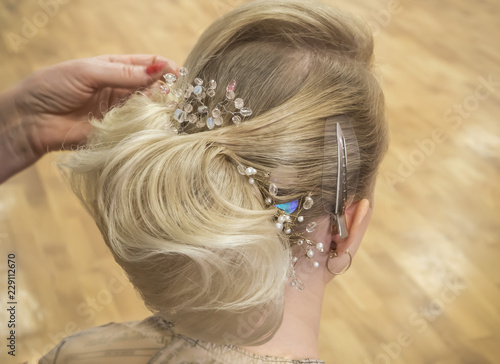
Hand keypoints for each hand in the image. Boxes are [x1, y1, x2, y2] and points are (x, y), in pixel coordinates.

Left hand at [0, 54, 177, 182]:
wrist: (30, 120)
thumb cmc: (53, 87)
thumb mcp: (89, 72)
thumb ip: (124, 73)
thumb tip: (159, 69)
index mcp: (114, 68)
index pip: (146, 64)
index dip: (164, 68)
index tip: (179, 74)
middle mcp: (120, 89)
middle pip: (151, 88)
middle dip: (166, 90)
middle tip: (178, 96)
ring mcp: (119, 112)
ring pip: (147, 108)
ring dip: (160, 109)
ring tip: (170, 110)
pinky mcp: (116, 132)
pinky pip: (137, 129)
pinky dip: (148, 127)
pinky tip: (157, 125)